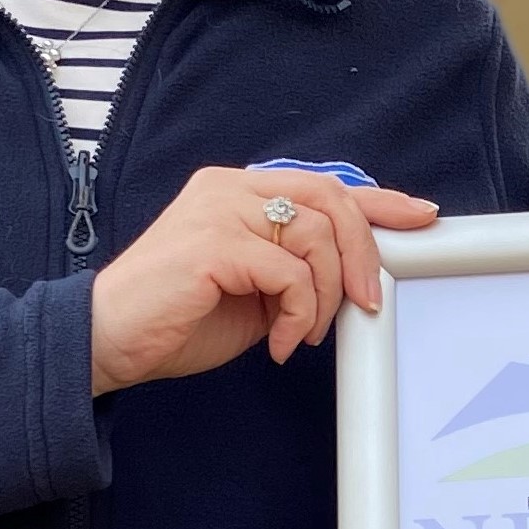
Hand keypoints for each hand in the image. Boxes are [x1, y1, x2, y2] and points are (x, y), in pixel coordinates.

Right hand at [90, 166, 437, 393]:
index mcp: (238, 190)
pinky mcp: (214, 242)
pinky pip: (290, 273)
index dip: (379, 201)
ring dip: (325, 297)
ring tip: (300, 333)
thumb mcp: (255, 289)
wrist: (107, 342)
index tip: (421, 216)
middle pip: (330, 200)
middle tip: (366, 304)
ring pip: (316, 238)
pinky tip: (280, 344)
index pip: (323, 184)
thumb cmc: (177, 318)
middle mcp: (229, 187)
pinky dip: (299, 314)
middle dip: (362, 255)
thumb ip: (295, 268)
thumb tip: (358, 275)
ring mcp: (219, 209)